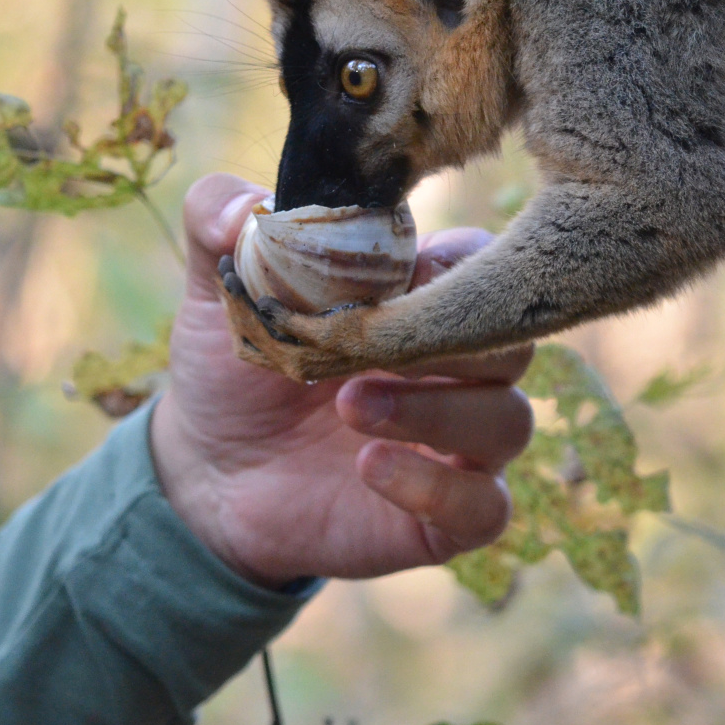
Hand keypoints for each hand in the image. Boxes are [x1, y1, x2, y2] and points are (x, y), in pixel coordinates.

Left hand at [150, 174, 534, 587]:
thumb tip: (243, 207)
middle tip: (366, 347)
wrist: (210, 475)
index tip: (385, 278)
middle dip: (444, 340)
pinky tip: (367, 468)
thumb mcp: (217, 287)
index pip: (481, 262)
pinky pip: (486, 507)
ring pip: (509, 422)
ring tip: (350, 405)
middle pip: (514, 341)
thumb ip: (216, 220)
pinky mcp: (451, 517)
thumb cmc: (237, 367)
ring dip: (434, 409)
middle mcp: (461, 368)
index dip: (445, 265)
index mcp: (425, 299)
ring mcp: (463, 444)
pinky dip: (435, 487)